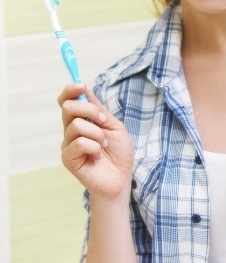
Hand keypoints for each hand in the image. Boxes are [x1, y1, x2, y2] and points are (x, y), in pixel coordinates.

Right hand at [58, 83, 133, 202]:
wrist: (121, 177)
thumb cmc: (119, 152)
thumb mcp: (114, 126)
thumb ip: (99, 111)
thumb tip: (86, 91)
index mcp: (82, 120)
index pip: (67, 100)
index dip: (70, 90)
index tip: (81, 85)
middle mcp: (71, 130)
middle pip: (67, 107)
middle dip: (88, 110)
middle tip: (102, 121)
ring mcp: (68, 144)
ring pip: (75, 125)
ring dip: (97, 133)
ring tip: (104, 145)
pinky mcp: (68, 158)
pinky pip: (78, 143)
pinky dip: (94, 147)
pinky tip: (98, 155)